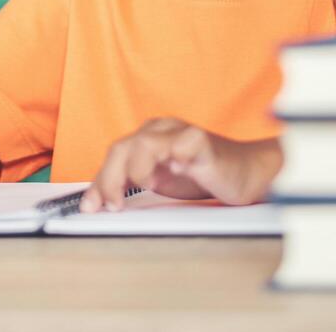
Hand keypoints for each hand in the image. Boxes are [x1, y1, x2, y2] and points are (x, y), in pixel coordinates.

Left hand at [78, 118, 281, 212]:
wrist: (246, 173)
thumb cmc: (203, 175)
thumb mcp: (159, 183)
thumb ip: (130, 186)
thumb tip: (97, 201)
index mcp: (148, 136)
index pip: (114, 155)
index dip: (99, 181)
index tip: (89, 207)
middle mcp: (161, 129)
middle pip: (122, 147)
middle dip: (110, 180)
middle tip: (112, 205)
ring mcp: (181, 132)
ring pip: (143, 142)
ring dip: (136, 170)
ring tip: (145, 187)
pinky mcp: (202, 141)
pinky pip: (182, 143)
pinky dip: (173, 157)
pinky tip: (175, 171)